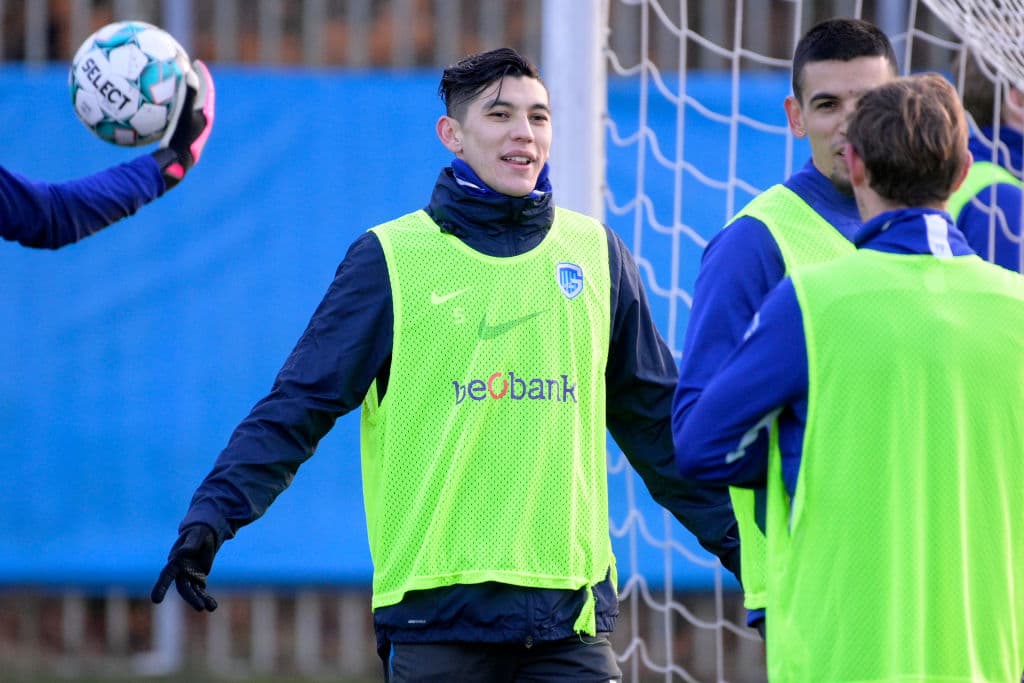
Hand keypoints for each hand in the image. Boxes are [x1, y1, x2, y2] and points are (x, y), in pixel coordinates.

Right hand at [151, 59, 215, 190]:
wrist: (174, 165)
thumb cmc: (180, 139)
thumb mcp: (184, 113)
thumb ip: (188, 94)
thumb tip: (189, 71)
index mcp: (204, 118)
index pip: (207, 91)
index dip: (203, 76)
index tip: (196, 62)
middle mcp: (199, 125)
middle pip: (196, 99)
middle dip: (189, 84)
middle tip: (180, 69)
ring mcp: (188, 134)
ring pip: (183, 110)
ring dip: (176, 97)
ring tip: (163, 84)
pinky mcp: (176, 140)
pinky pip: (170, 120)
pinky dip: (162, 111)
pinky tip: (145, 107)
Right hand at [151, 523, 218, 611]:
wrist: (204, 536)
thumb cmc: (198, 534)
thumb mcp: (197, 536)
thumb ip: (191, 544)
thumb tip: (184, 552)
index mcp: (176, 561)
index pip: (167, 574)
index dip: (162, 586)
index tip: (155, 600)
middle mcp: (180, 571)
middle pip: (183, 587)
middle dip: (191, 598)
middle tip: (200, 608)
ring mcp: (189, 576)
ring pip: (192, 591)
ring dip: (201, 600)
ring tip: (212, 608)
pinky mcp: (197, 579)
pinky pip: (200, 591)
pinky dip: (206, 598)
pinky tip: (213, 606)